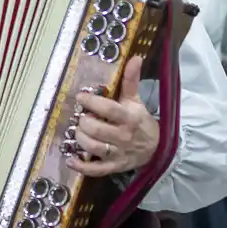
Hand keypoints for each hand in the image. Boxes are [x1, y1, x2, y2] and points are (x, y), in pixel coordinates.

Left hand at [64, 57, 159, 178]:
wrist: (156, 148)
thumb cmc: (140, 121)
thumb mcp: (136, 101)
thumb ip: (131, 81)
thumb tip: (135, 57)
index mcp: (129, 118)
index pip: (108, 109)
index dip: (91, 102)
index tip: (80, 97)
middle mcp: (123, 136)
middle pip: (96, 129)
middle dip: (83, 121)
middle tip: (81, 117)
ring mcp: (118, 153)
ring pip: (93, 147)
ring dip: (80, 139)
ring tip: (78, 131)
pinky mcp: (114, 167)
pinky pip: (96, 170)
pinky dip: (81, 167)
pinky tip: (70, 160)